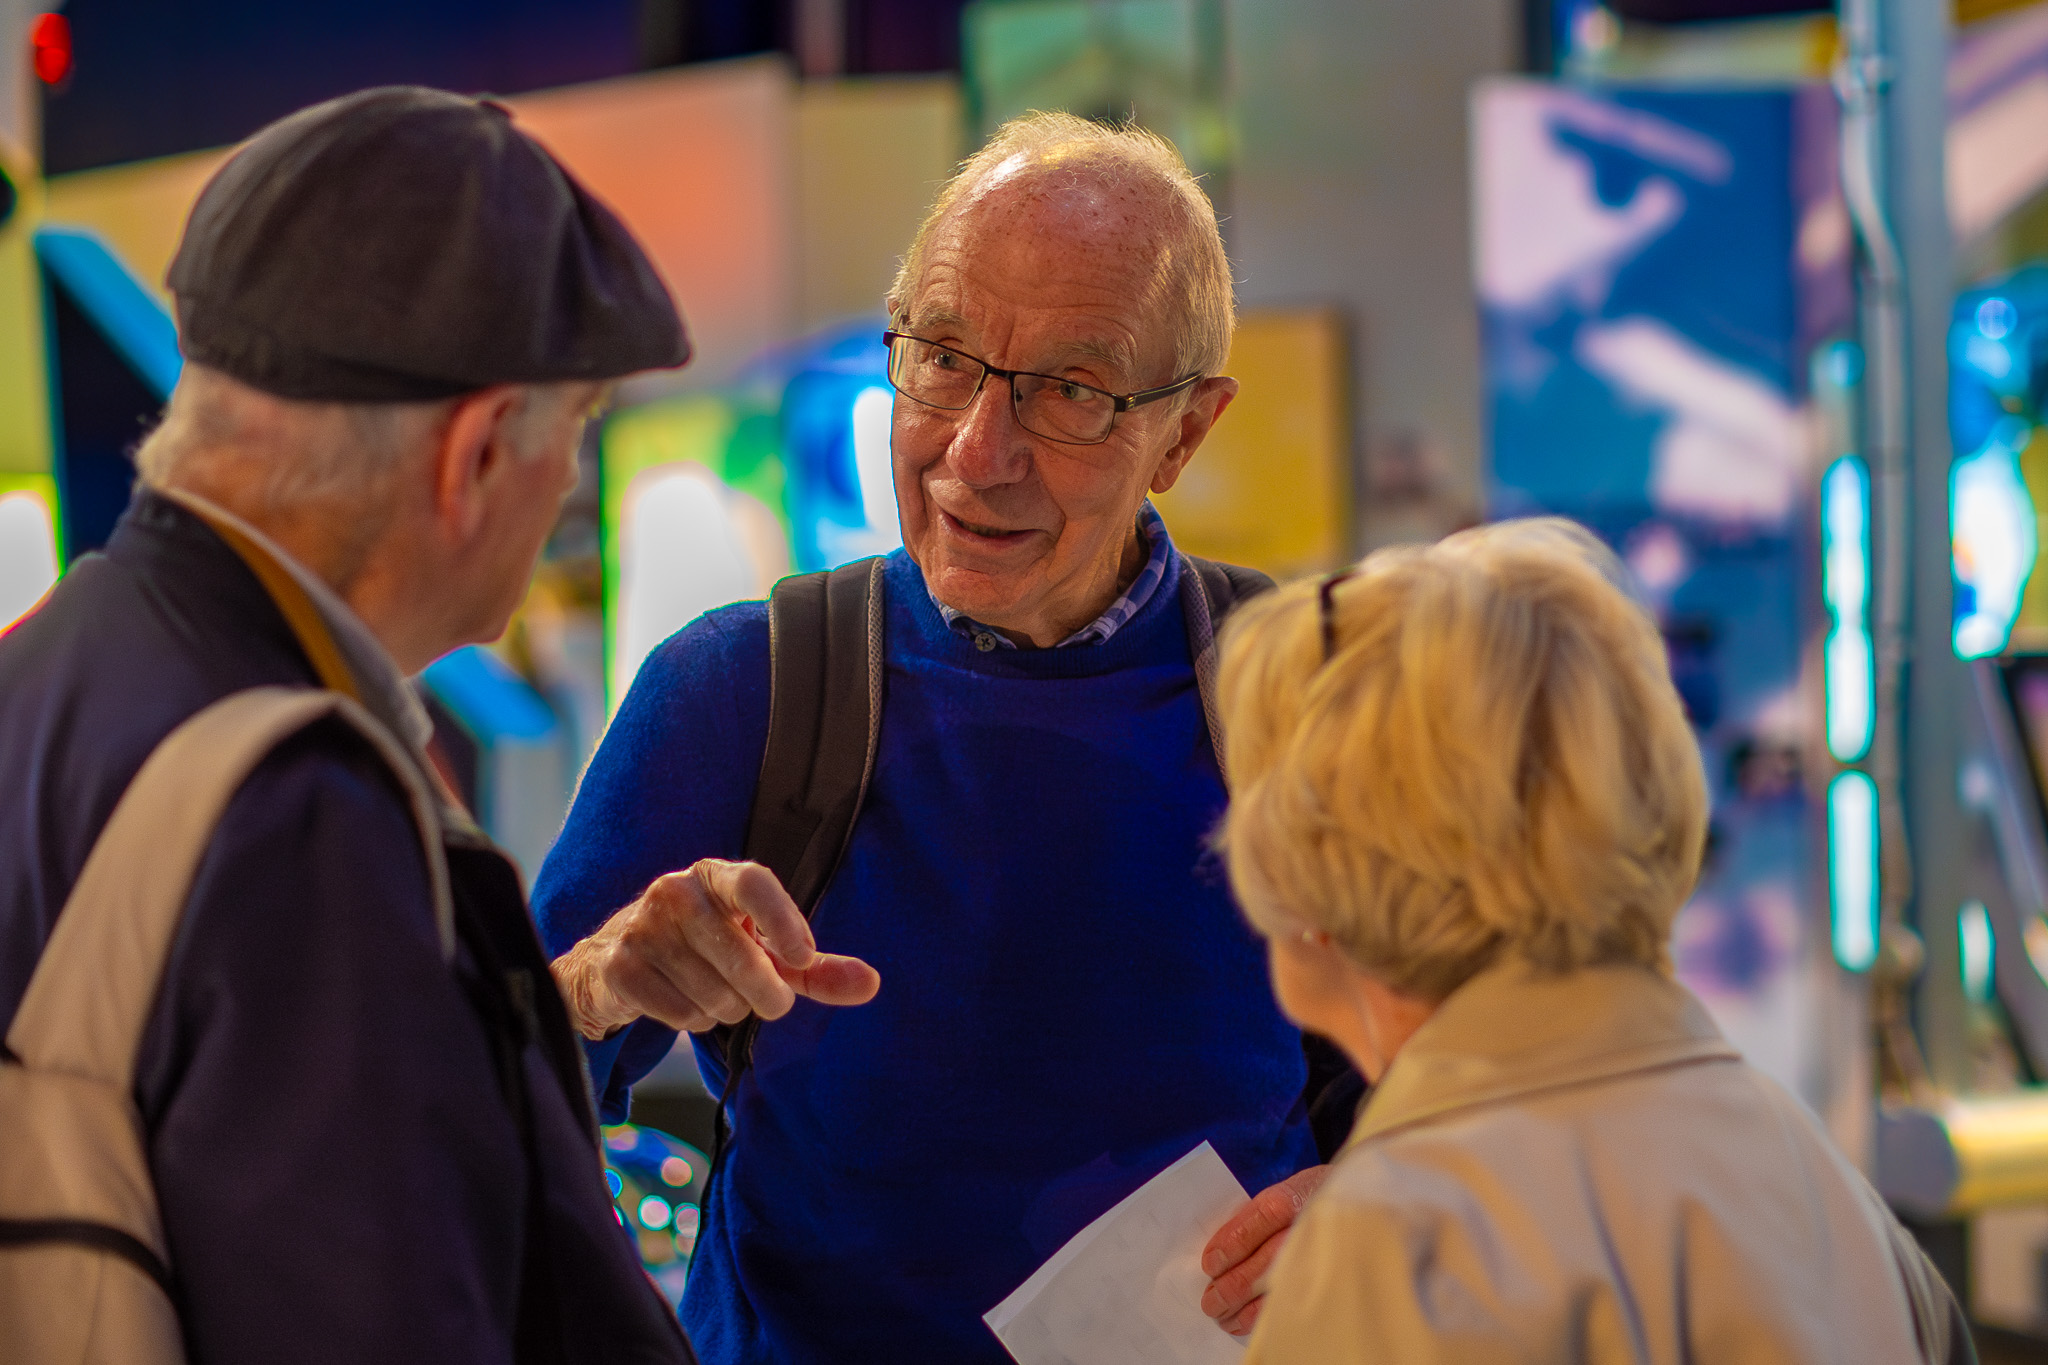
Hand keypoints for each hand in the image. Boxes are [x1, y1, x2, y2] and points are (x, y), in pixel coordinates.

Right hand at [553, 859, 880, 1038]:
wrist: (617, 960)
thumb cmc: (709, 951)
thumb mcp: (764, 953)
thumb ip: (815, 969)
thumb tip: (872, 984)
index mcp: (718, 876)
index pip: (754, 883)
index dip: (784, 920)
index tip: (803, 957)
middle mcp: (676, 891)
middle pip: (742, 958)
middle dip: (765, 995)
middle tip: (765, 999)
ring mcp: (642, 927)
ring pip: (714, 995)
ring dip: (726, 1010)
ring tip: (712, 992)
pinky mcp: (620, 966)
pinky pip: (681, 1014)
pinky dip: (693, 1021)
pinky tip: (682, 1001)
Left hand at [1199, 1164, 1329, 1335]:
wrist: (1354, 1202)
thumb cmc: (1306, 1199)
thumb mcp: (1281, 1191)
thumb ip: (1251, 1218)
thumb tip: (1218, 1253)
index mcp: (1292, 1200)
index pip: (1259, 1220)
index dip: (1230, 1245)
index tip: (1210, 1265)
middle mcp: (1307, 1230)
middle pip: (1262, 1266)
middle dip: (1229, 1288)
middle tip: (1210, 1301)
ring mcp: (1318, 1258)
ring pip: (1273, 1291)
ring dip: (1240, 1308)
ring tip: (1221, 1314)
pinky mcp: (1326, 1279)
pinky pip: (1290, 1304)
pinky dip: (1261, 1317)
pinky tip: (1242, 1321)